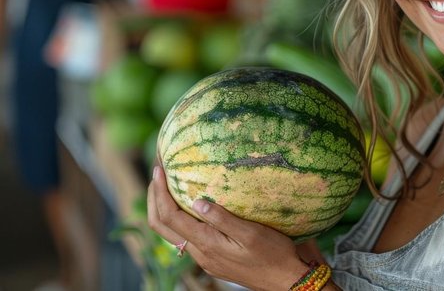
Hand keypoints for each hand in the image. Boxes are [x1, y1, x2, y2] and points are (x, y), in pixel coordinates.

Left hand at [147, 165, 310, 290]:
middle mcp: (200, 253)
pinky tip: (189, 207)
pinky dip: (178, 218)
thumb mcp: (251, 233)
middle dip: (153, 199)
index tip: (159, 168)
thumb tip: (197, 202)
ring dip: (163, 209)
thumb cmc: (273, 254)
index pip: (170, 217)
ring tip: (167, 186)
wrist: (284, 280)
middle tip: (157, 173)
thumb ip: (223, 219)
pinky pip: (185, 238)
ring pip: (171, 234)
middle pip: (161, 227)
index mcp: (207, 244)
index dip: (160, 192)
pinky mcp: (212, 259)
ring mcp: (205, 258)